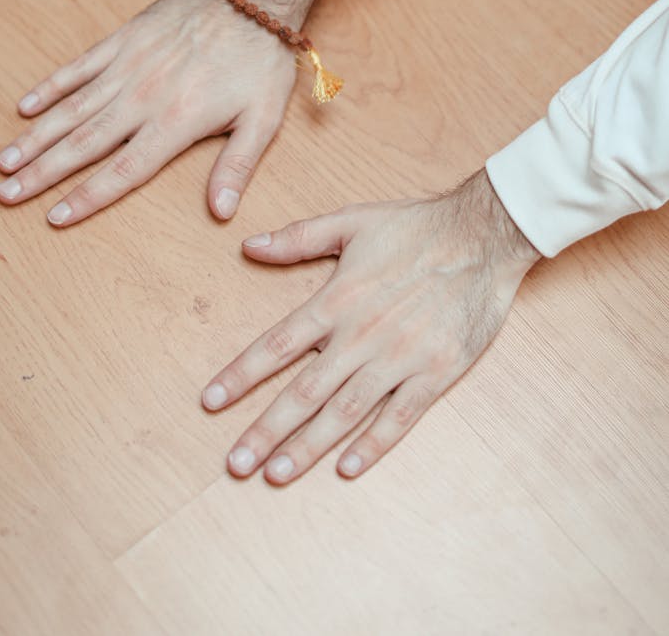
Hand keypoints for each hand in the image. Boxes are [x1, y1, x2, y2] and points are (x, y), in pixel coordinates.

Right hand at [0, 0, 318, 225]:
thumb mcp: (263, 120)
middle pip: (83, 144)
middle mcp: (144, 98)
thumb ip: (236, 166)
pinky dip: (50, 86)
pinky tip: (24, 106)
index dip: (87, 196)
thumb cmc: (260, 62)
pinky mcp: (124, 39)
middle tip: (6, 194)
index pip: (123, 170)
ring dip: (36, 136)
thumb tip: (221, 211)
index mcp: (176, 123)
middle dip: (43, 173)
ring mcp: (128, 66)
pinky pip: (78, 67)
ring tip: (4, 161)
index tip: (54, 217)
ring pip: (72, 108)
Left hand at [202, 170, 539, 482]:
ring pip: (345, 412)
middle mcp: (362, 335)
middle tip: (235, 463)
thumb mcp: (351, 220)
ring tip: (276, 475)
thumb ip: (298, 237)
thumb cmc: (416, 226)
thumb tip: (248, 245)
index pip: (277, 345)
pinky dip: (372, 444)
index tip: (211, 402)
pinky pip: (399, 418)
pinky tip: (347, 467)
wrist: (483, 236)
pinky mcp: (435, 373)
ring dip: (308, 446)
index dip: (241, 375)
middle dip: (266, 429)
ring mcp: (399, 358)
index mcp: (338, 300)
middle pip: (304, 391)